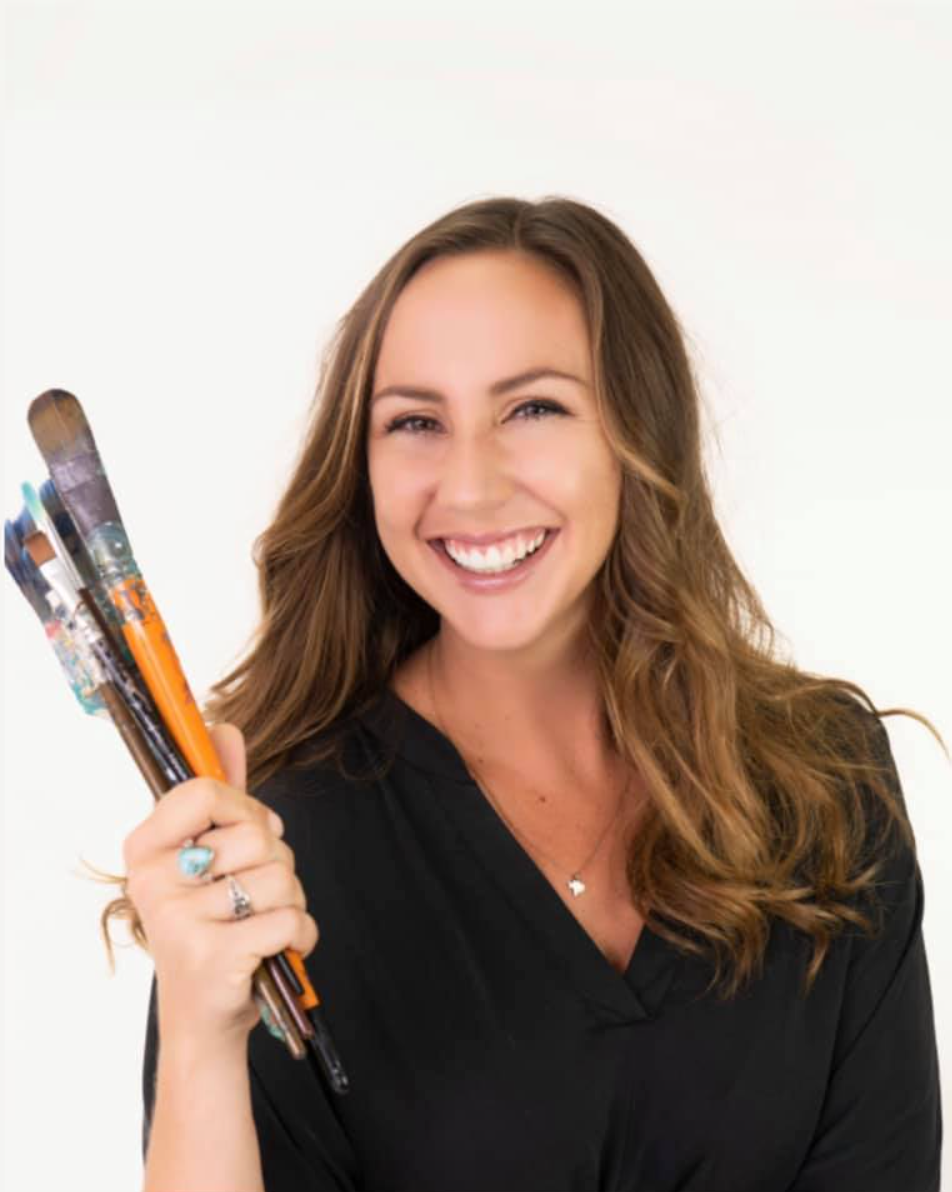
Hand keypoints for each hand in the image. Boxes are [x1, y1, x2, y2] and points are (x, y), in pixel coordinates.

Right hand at [122, 723, 318, 1051]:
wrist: (201, 1018)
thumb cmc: (210, 926)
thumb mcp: (208, 857)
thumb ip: (220, 795)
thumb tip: (224, 727)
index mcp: (145, 848)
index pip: (207, 791)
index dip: (246, 809)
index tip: (246, 833)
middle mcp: (153, 880)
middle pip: (259, 836)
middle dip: (278, 863)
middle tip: (252, 895)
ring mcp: (179, 919)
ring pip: (281, 877)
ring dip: (291, 903)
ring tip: (261, 925)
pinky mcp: (213, 955)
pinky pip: (290, 919)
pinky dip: (300, 936)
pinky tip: (277, 950)